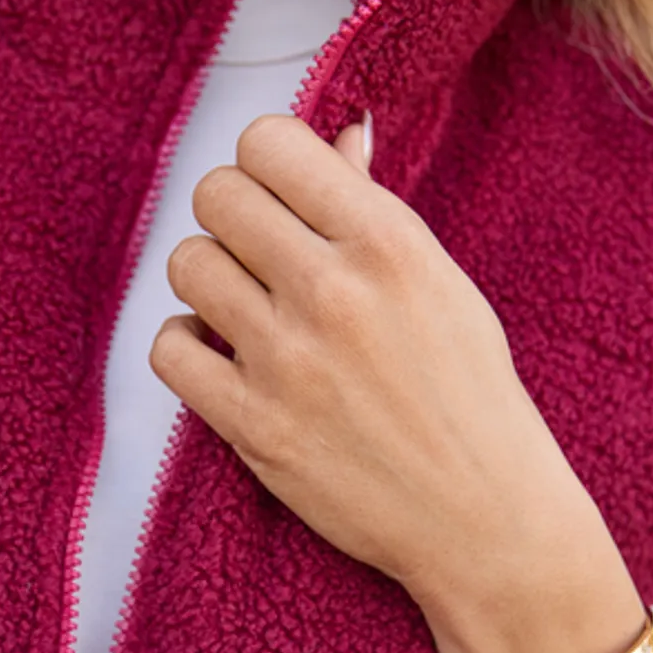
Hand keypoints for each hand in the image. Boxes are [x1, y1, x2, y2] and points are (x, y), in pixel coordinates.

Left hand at [151, 113, 592, 633]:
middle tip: (261, 255)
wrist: (484, 518)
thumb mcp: (441, 284)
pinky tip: (222, 358)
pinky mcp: (251, 426)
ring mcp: (286, 360)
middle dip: (233, 217)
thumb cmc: (470, 396)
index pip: (270, 141)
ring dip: (209, 281)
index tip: (282, 197)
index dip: (265, 164)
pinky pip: (168, 349)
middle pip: (216, 194)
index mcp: (387, 242)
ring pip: (187, 264)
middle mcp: (332, 292)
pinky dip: (186, 347)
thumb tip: (336, 134)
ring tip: (245, 309)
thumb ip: (374, 208)